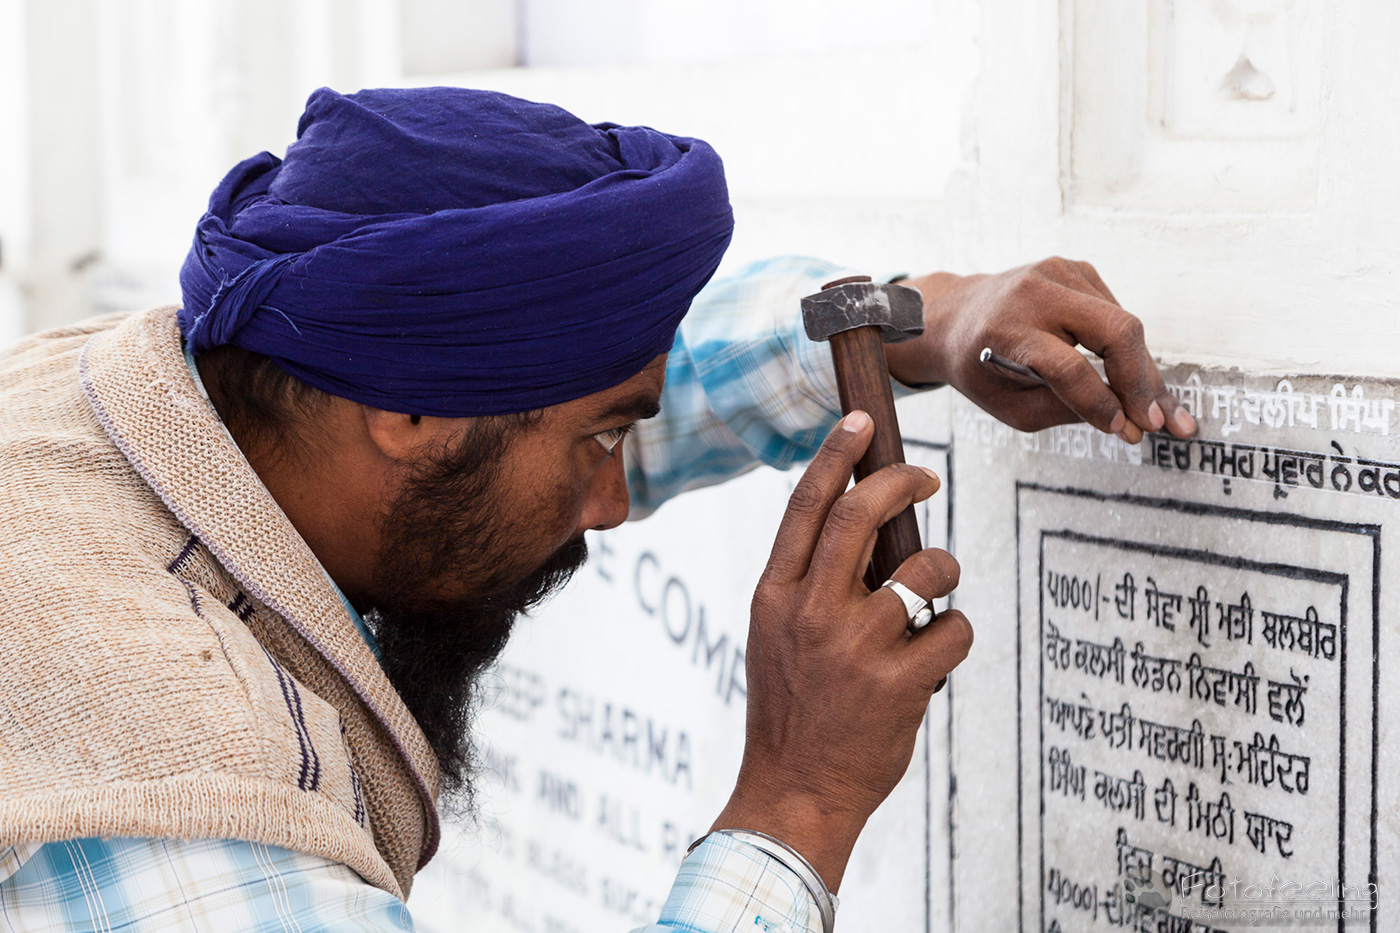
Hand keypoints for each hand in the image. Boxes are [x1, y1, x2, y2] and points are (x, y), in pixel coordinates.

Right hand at [709, 411, 969, 891]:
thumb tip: (869, 528)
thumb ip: (809, 584)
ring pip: (925, 569)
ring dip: (942, 571)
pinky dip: (956, 633)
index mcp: (773, 596)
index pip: (805, 506)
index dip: (836, 455)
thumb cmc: (792, 710)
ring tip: (934, 596)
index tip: (861, 423)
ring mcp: (854, 648)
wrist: (794, 791)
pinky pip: (953, 628)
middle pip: (862, 515)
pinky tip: (935, 656)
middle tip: (926, 479)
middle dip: (902, 482)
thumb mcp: (774, 636)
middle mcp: (810, 613)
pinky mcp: (898, 684)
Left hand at [882, 257, 1196, 443]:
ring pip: (1125, 324)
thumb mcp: (1007, 405)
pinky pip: (1116, 314)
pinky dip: (1127, 349)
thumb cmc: (978, 367)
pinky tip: (1129, 376)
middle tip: (1165, 424)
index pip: (1068, 367)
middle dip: (1145, 381)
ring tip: (1160, 410)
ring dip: (1144, 371)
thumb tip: (1126, 421)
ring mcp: (1058, 272)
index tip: (1129, 432)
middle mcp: (1034, 291)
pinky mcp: (1076, 269)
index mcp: (1006, 330)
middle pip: (1116, 331)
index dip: (1103, 402)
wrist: (953, 315)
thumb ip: (1062, 411)